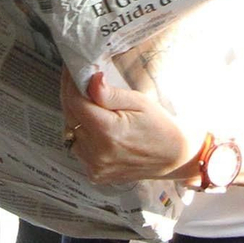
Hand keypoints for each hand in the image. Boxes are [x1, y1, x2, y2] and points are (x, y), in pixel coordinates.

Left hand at [60, 70, 205, 184]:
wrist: (174, 157)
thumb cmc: (160, 126)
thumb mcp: (140, 102)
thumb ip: (111, 94)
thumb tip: (91, 80)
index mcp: (108, 132)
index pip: (74, 102)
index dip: (70, 83)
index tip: (73, 69)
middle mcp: (97, 152)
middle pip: (70, 116)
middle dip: (72, 95)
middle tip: (80, 80)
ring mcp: (95, 166)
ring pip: (71, 132)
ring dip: (76, 116)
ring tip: (91, 104)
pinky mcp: (96, 173)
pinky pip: (79, 148)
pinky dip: (82, 134)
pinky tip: (96, 126)